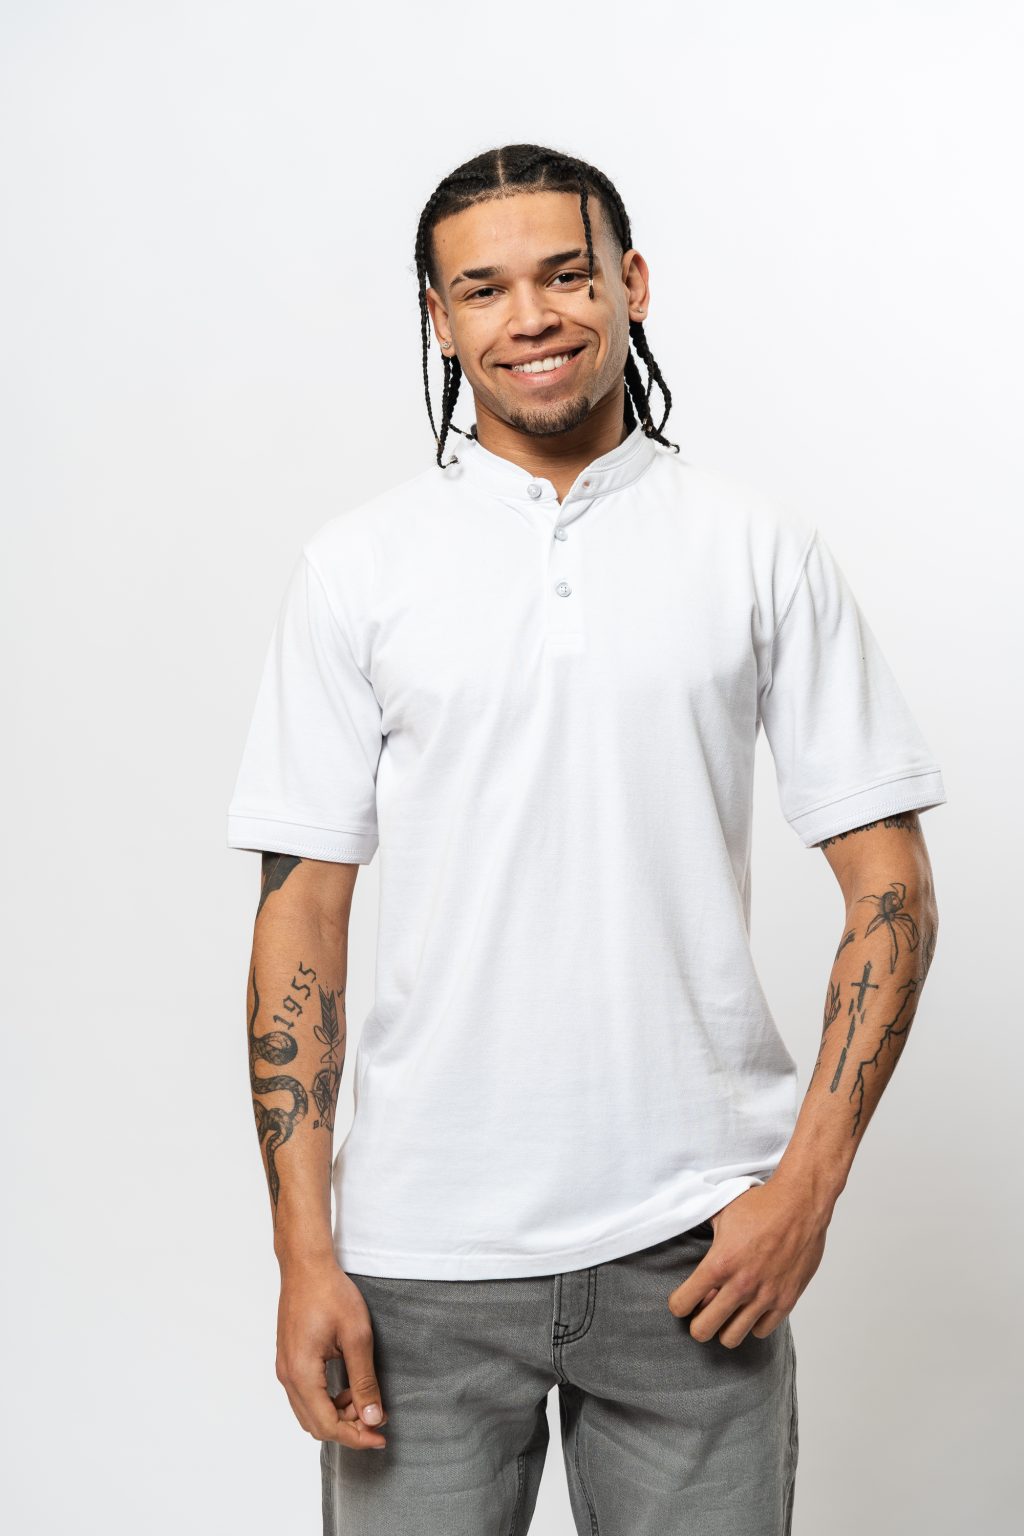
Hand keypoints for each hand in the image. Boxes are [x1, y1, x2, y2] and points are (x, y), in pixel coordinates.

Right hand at [275, 1256, 388, 1448]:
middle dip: (347, 1428)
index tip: (381, 1437)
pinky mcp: (288, 1360)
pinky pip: (305, 1396)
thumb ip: (364, 1381)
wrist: (306, 1266)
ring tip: (364, 1399)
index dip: (356, 1437)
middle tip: (377, 1419)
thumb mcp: (357, 1337)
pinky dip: (326, 1401)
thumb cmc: (331, 1293)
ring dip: (337, 1414)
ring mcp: (285, 1368)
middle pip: (315, 1424)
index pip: (327, 1424)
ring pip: (308, 1412)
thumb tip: (373, 1418)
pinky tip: (347, 1387)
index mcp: (301, 1373)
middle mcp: (287, 1376)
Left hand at [667, 1179, 828, 1347]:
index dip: (678, 1304)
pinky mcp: (786, 1300)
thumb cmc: (760, 1205)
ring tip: (726, 1310)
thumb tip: (680, 1232)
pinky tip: (751, 1306)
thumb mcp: (719, 1213)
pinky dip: (752, 1323)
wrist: (801, 1203)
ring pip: (732, 1338)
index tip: (682, 1299)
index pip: (682, 1304)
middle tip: (701, 1311)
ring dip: (724, 1327)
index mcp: (719, 1263)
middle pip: (702, 1330)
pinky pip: (761, 1331)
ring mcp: (765, 1296)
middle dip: (697, 1324)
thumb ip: (699, 1231)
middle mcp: (741, 1284)